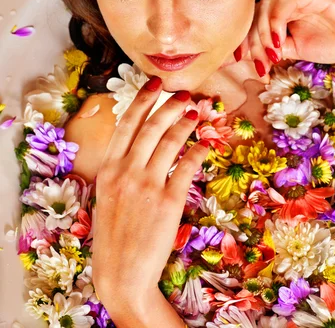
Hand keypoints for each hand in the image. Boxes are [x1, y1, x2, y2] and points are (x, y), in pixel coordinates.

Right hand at [92, 77, 207, 320]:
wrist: (122, 274)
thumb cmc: (114, 235)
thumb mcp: (107, 195)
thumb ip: (120, 167)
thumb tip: (138, 140)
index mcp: (108, 169)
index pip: (127, 124)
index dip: (142, 99)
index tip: (154, 83)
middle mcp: (126, 172)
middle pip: (151, 127)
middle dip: (169, 106)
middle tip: (183, 95)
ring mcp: (147, 185)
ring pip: (170, 142)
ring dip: (185, 124)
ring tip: (196, 114)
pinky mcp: (169, 201)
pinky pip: (187, 167)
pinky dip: (198, 152)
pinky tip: (205, 146)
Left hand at [237, 0, 334, 73]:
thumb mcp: (295, 50)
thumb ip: (272, 49)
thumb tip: (246, 57)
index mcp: (283, 9)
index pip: (254, 19)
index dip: (243, 39)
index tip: (237, 60)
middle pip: (256, 12)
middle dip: (252, 40)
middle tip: (259, 63)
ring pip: (267, 6)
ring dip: (263, 33)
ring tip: (271, 55)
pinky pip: (286, 2)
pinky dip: (276, 22)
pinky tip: (279, 42)